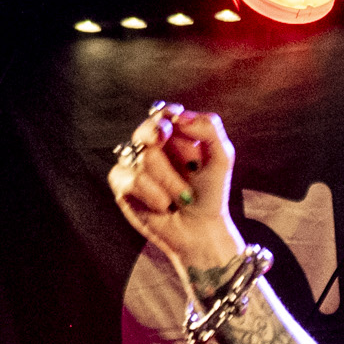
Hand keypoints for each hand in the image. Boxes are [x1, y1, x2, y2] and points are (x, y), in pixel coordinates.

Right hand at [105, 103, 247, 279]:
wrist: (200, 229)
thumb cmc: (210, 194)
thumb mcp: (221, 157)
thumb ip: (208, 128)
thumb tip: (178, 117)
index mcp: (173, 134)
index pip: (163, 114)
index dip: (166, 117)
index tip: (173, 128)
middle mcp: (150, 145)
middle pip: (147, 131)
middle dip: (169, 152)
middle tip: (186, 166)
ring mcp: (133, 164)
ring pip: (144, 158)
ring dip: (170, 181)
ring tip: (183, 197)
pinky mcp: (122, 185)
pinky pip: (132, 180)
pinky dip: (153, 194)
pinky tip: (163, 206)